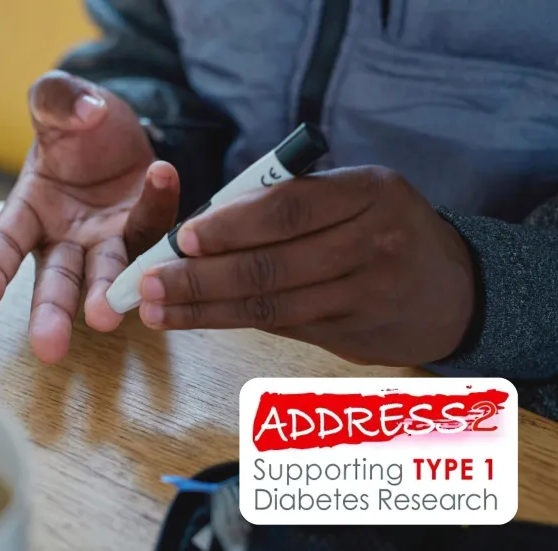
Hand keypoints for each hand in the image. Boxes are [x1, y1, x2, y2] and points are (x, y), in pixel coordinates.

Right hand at [0, 71, 179, 363]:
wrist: (123, 128)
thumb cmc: (74, 124)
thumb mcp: (56, 100)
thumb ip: (55, 99)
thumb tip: (83, 111)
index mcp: (29, 211)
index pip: (5, 244)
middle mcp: (66, 238)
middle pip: (56, 280)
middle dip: (51, 312)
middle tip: (48, 348)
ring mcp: (108, 241)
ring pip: (106, 274)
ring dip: (106, 295)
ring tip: (105, 318)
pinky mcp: (146, 232)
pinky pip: (153, 224)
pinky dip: (159, 203)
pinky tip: (162, 176)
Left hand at [137, 166, 475, 365]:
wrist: (455, 290)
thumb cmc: (385, 229)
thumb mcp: (355, 196)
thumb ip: (290, 205)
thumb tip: (205, 229)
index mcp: (368, 192)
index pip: (287, 207)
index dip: (229, 224)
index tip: (181, 237)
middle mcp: (371, 242)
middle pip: (270, 264)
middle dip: (199, 276)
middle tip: (148, 284)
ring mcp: (365, 294)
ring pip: (269, 304)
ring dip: (204, 309)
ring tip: (158, 310)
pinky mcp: (353, 334)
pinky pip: (282, 325)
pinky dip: (233, 321)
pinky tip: (197, 318)